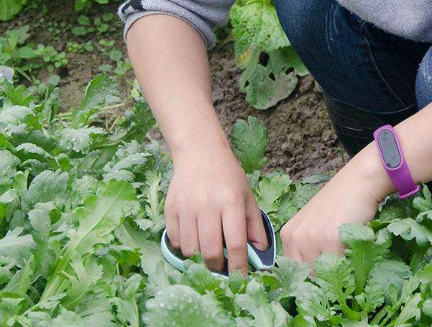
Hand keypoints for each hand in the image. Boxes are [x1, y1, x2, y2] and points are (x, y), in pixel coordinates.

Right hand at [164, 145, 269, 277]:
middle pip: (211, 252)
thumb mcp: (247, 196)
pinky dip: (184, 247)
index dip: (238, 267)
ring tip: (208, 254)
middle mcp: (208, 206)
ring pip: (191, 250)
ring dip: (200, 259)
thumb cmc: (228, 176)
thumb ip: (254, 225)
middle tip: (222, 268)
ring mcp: (187, 208)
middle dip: (218, 267)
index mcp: (231, 203)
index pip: (236, 244)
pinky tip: (194, 240)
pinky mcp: (171, 209)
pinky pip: (176, 241)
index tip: (241, 278)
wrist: (199, 152)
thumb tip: (260, 252)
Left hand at [279, 152, 390, 272]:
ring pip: (323, 274)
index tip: (326, 271)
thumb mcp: (314, 224)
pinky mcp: (330, 239)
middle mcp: (295, 237)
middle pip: (308, 275)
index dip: (312, 275)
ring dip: (337, 271)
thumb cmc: (339, 203)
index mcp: (288, 235)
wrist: (357, 182)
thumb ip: (307, 248)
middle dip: (324, 276)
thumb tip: (313, 278)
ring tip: (347, 252)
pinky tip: (353, 246)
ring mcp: (312, 238)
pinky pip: (340, 265)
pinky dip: (349, 262)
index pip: (294, 271)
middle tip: (340, 262)